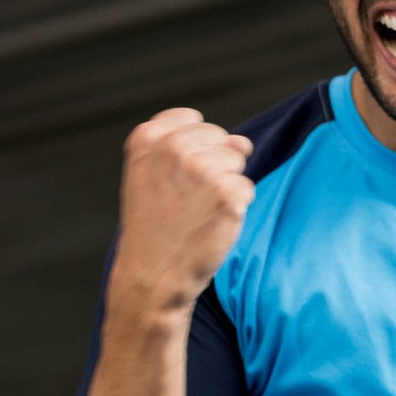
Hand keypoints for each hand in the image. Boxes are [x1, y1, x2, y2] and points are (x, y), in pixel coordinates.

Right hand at [109, 108, 254, 314]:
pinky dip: (236, 208)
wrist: (152, 275)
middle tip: (186, 201)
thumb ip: (192, 146)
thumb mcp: (153, 176)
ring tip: (197, 212)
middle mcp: (174, 148)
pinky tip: (211, 223)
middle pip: (219, 138)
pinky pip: (247, 188)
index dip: (192, 148)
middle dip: (212, 165)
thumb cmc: (155, 227)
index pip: (192, 119)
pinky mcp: (227, 193)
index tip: (175, 178)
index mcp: (148, 138)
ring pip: (237, 161)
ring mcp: (202, 169)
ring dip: (226, 187)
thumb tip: (243, 141)